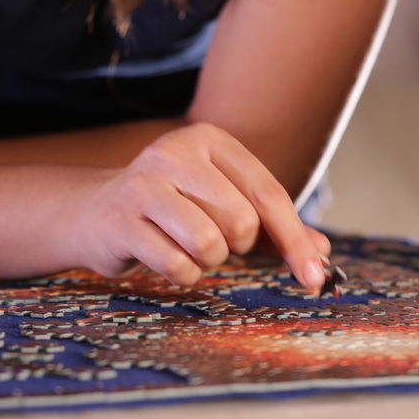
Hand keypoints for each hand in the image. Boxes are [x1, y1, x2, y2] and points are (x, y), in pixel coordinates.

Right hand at [69, 121, 331, 291]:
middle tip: (213, 241)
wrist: (96, 213)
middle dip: (235, 247)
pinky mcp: (122, 218)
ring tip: (188, 248)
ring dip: (207, 262)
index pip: (267, 192)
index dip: (294, 239)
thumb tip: (322, 254)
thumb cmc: (174, 210)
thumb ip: (274, 226)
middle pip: (241, 222)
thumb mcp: (224, 204)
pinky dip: (183, 274)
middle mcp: (174, 152)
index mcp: (207, 140)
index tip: (313, 278)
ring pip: (209, 244)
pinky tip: (165, 257)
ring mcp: (144, 183)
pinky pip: (178, 265)